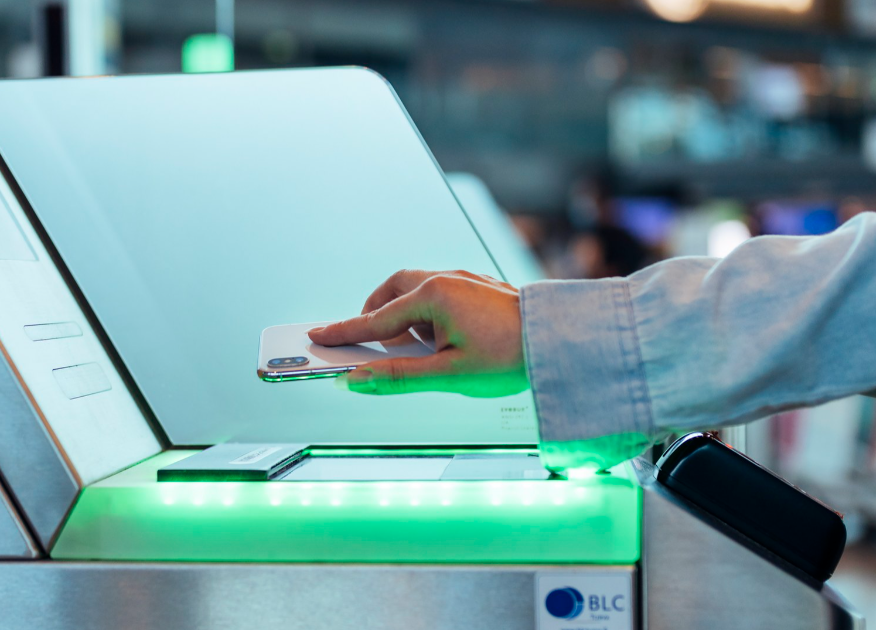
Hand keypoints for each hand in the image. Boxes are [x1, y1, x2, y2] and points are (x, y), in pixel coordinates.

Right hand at [308, 270, 528, 396]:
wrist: (560, 340)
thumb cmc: (509, 358)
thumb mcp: (448, 374)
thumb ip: (397, 376)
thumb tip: (356, 379)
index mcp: (433, 296)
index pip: (376, 320)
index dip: (344, 331)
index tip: (315, 336)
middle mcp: (445, 278)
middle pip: (392, 292)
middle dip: (376, 316)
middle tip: (371, 345)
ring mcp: (464, 278)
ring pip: (417, 291)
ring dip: (407, 317)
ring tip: (420, 350)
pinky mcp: (479, 285)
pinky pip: (439, 293)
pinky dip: (429, 313)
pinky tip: (445, 339)